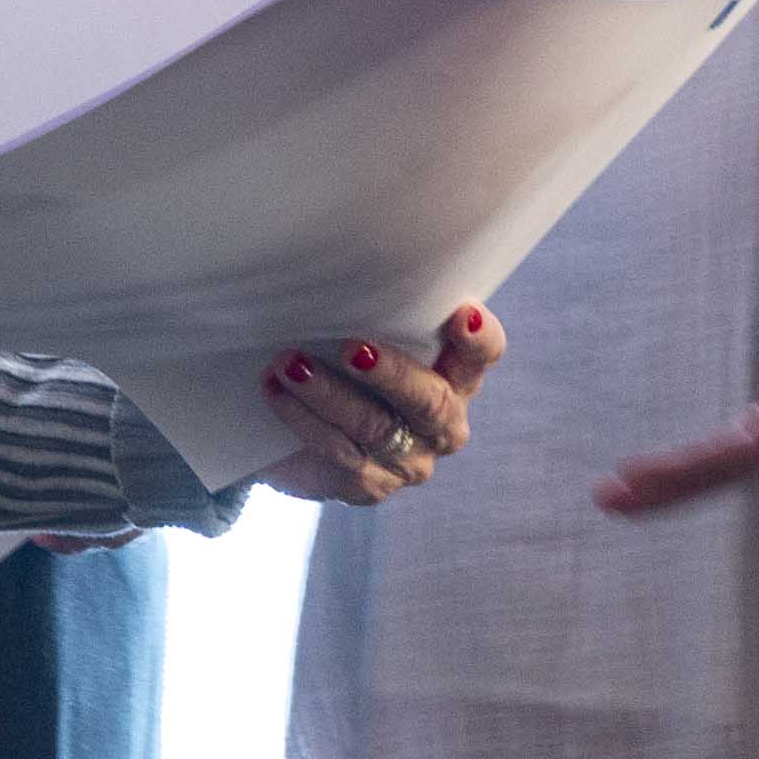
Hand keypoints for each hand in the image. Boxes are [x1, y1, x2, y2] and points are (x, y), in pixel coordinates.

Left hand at [247, 305, 502, 502]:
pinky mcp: (371, 485)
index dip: (478, 338)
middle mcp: (443, 421)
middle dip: (392, 373)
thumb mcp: (365, 334)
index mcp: (457, 374)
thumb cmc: (342, 363)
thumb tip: (337, 273)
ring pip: (375, 428)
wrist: (299, 436)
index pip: (483, 354)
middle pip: (431, 401)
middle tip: (353, 349)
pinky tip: (275, 391)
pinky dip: (302, 419)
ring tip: (290, 363)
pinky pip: (340, 454)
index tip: (461, 313)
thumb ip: (374, 316)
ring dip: (328, 394)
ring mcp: (411, 459)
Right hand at [596, 131, 758, 512]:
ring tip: (613, 500)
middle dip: (681, 474)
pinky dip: (673, 478)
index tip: (735, 427)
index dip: (742, 425)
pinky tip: (631, 492)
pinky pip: (718, 462)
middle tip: (631, 487)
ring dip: (664, 486)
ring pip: (715, 467)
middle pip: (731, 451)